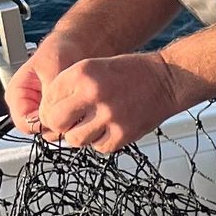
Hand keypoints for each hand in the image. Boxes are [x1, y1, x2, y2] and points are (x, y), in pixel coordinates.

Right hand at [6, 30, 78, 134]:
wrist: (77, 46)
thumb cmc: (60, 51)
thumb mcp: (52, 68)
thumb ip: (49, 93)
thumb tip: (48, 116)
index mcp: (17, 94)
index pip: (24, 123)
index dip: (42, 124)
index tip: (61, 117)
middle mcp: (27, 106)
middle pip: (38, 130)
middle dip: (56, 124)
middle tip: (75, 112)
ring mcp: (42, 111)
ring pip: (51, 130)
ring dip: (67, 123)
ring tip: (80, 107)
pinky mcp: (58, 113)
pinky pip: (64, 126)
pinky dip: (75, 120)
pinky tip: (83, 109)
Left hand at [33, 51, 196, 153]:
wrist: (167, 80)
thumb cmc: (132, 72)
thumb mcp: (93, 66)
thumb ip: (68, 87)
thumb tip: (47, 114)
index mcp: (82, 73)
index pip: (47, 101)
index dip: (48, 108)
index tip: (55, 110)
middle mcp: (93, 93)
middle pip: (55, 122)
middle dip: (57, 125)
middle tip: (66, 122)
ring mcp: (109, 116)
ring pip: (74, 140)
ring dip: (79, 135)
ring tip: (91, 124)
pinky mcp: (122, 134)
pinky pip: (98, 148)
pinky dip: (99, 141)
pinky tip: (108, 127)